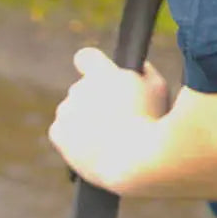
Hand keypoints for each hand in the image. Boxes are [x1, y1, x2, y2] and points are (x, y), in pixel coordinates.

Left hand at [48, 47, 170, 193]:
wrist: (133, 160)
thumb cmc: (151, 122)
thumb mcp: (158, 89)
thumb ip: (145, 72)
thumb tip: (138, 68)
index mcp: (100, 72)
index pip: (86, 57)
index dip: (91, 65)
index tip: (96, 74)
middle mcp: (78, 87)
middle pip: (82, 90)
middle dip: (96, 101)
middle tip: (116, 119)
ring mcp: (66, 110)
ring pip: (72, 111)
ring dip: (84, 120)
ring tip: (107, 139)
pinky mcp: (58, 132)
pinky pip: (61, 131)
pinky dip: (71, 139)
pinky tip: (90, 147)